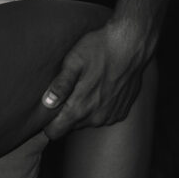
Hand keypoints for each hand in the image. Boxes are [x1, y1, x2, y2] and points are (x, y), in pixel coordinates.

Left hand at [38, 17, 151, 135]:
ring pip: (88, 121)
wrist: (131, 45)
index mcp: (79, 108)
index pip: (55, 132)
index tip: (48, 110)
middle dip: (67, 113)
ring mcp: (110, 116)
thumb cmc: (99, 49)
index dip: (48, 122)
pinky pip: (104, 116)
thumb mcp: (73, 62)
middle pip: (71, 126)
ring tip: (87, 87)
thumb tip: (47, 103)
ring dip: (85, 109)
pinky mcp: (122, 112)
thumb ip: (60, 85)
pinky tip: (102, 89)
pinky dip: (100, 107)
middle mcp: (95, 118)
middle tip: (69, 91)